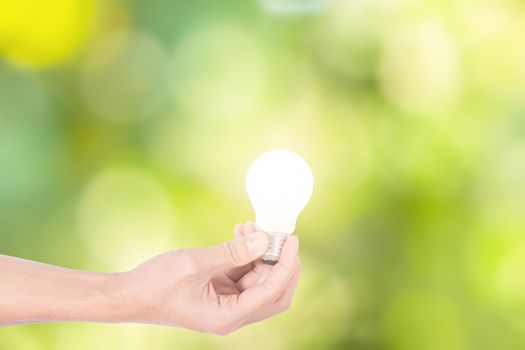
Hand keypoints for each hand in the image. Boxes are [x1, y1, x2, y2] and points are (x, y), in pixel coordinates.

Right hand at [124, 221, 301, 334]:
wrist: (130, 294)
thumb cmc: (156, 284)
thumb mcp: (194, 264)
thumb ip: (231, 252)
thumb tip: (264, 241)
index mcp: (228, 316)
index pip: (272, 292)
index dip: (285, 265)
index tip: (291, 240)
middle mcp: (232, 314)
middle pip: (274, 291)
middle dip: (280, 262)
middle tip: (280, 234)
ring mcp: (227, 303)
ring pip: (259, 279)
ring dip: (260, 252)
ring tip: (250, 225)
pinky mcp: (220, 291)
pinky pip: (243, 272)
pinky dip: (245, 253)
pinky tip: (240, 231)